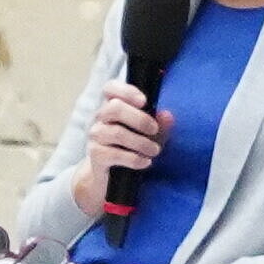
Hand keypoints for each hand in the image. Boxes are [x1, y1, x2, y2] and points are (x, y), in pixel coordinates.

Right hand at [72, 83, 165, 219]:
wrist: (109, 176)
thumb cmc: (131, 148)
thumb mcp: (150, 135)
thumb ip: (160, 124)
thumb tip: (168, 116)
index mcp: (112, 106)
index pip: (110, 88)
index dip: (126, 91)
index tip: (144, 101)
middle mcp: (101, 118)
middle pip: (114, 108)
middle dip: (139, 119)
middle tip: (154, 129)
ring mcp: (96, 136)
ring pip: (116, 133)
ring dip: (140, 142)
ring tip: (155, 150)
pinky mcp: (96, 155)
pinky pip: (114, 154)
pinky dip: (133, 158)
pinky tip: (145, 162)